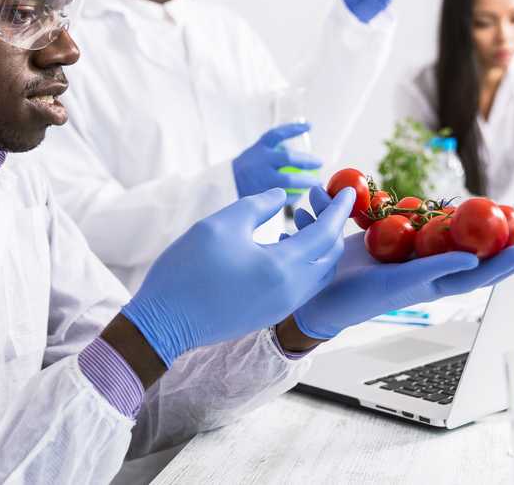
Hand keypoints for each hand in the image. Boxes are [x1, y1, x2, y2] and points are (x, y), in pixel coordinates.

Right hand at [121, 187, 354, 366]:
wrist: (164, 322)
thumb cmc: (188, 269)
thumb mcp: (221, 224)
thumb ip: (257, 205)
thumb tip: (281, 196)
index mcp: (283, 268)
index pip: (325, 233)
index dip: (338, 209)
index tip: (349, 191)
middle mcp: (291, 291)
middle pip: (329, 256)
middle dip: (333, 227)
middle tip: (326, 202)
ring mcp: (281, 306)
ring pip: (318, 273)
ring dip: (319, 246)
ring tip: (306, 220)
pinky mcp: (270, 313)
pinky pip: (302, 284)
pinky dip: (304, 262)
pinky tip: (285, 244)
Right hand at [232, 123, 321, 201]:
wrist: (225, 187)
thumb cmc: (249, 168)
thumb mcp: (258, 152)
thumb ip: (276, 149)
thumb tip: (304, 141)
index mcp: (259, 148)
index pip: (277, 134)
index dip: (293, 129)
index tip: (310, 126)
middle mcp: (258, 162)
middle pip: (287, 158)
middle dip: (307, 160)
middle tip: (320, 163)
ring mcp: (258, 180)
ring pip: (287, 181)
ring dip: (305, 182)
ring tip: (317, 182)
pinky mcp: (259, 197)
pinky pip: (282, 197)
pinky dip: (294, 196)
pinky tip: (302, 194)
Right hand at [289, 187, 513, 339]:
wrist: (322, 294)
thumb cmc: (362, 297)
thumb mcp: (401, 285)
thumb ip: (435, 271)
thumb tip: (472, 262)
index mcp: (435, 285)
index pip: (480, 274)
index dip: (507, 261)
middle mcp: (431, 271)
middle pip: (476, 256)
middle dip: (506, 244)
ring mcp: (415, 257)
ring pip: (454, 240)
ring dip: (480, 229)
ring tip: (506, 214)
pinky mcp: (396, 244)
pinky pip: (424, 228)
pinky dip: (441, 219)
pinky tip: (455, 208)